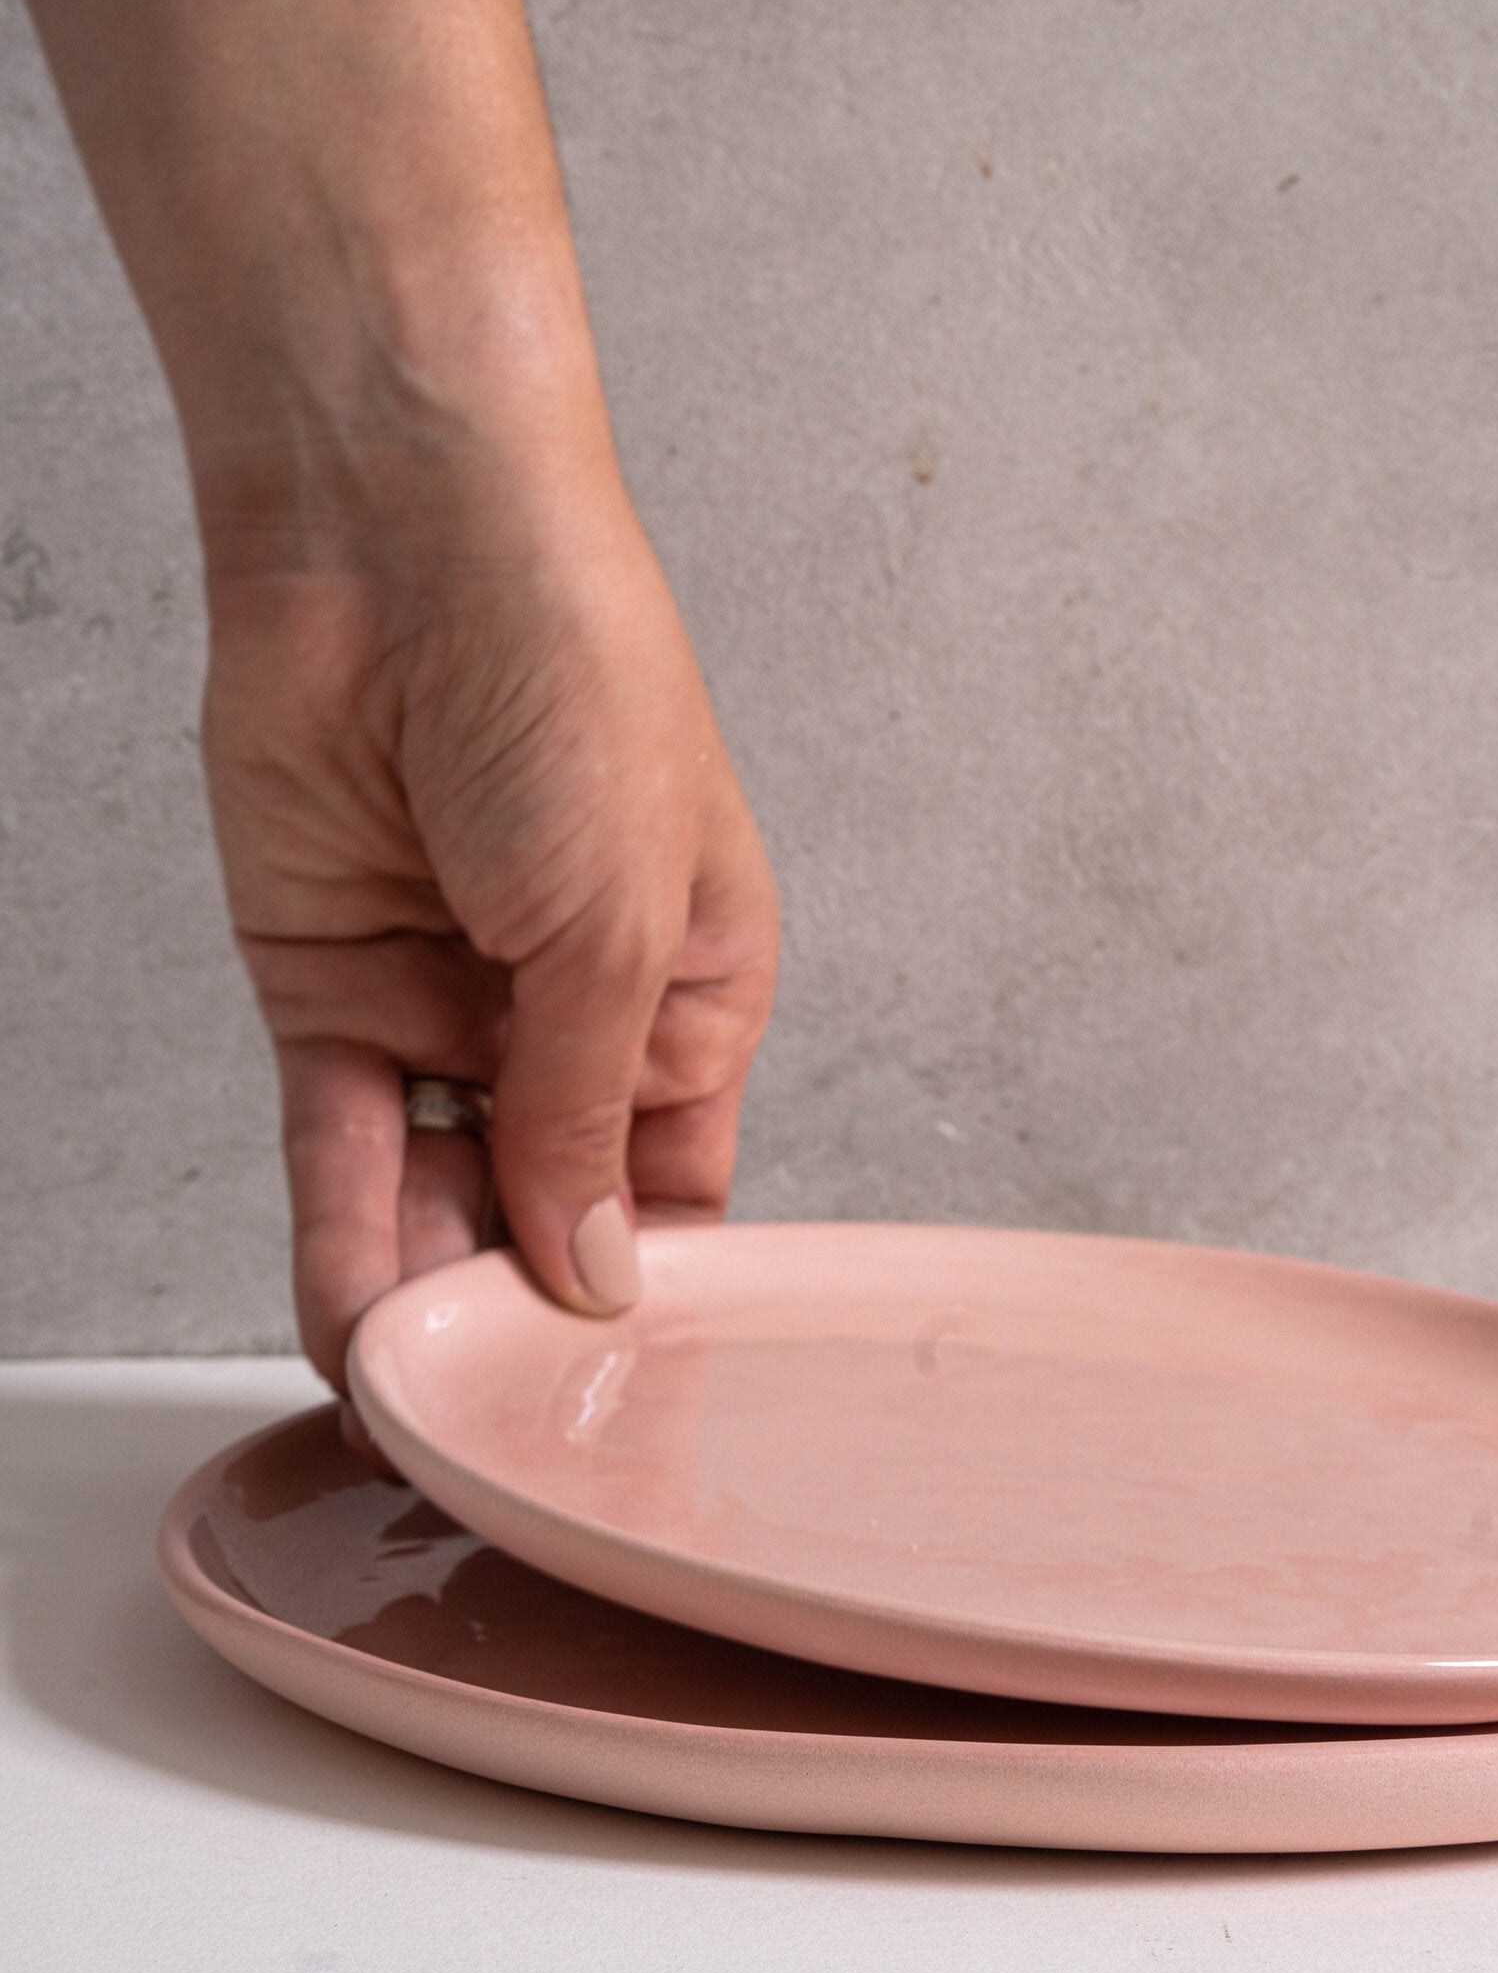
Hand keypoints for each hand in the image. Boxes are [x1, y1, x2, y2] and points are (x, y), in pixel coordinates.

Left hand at [200, 452, 779, 1394]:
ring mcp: (445, 996)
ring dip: (424, 1295)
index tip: (621, 1408)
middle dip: (522, 1313)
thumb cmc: (572, 677)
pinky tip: (354, 1324)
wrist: (397, 541)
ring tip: (418, 1408)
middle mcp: (570, 1005)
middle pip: (548, 1205)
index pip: (678, 1183)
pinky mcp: (328, 983)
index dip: (651, 1291)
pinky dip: (341, 1233)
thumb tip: (598, 1279)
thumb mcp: (619, 928)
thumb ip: (593, 1118)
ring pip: (435, 1192)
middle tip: (501, 1431)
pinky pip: (337, 1142)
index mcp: (695, 984)